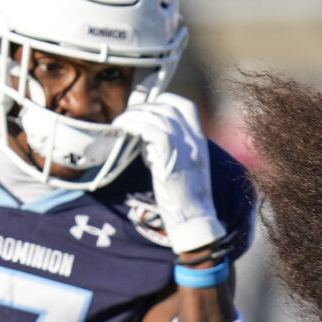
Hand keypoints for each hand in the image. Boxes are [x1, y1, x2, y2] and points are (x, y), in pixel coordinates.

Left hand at [115, 94, 223, 254]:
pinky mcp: (172, 158)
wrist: (194, 221)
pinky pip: (151, 130)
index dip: (163, 101)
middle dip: (143, 107)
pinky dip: (134, 125)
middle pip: (168, 106)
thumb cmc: (184, 200)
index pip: (185, 106)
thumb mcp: (182, 168)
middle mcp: (195, 140)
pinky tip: (122, 130)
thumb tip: (145, 137)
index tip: (145, 106)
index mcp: (200, 141)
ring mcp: (185, 148)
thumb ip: (171, 150)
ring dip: (134, 115)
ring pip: (158, 115)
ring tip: (121, 124)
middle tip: (127, 118)